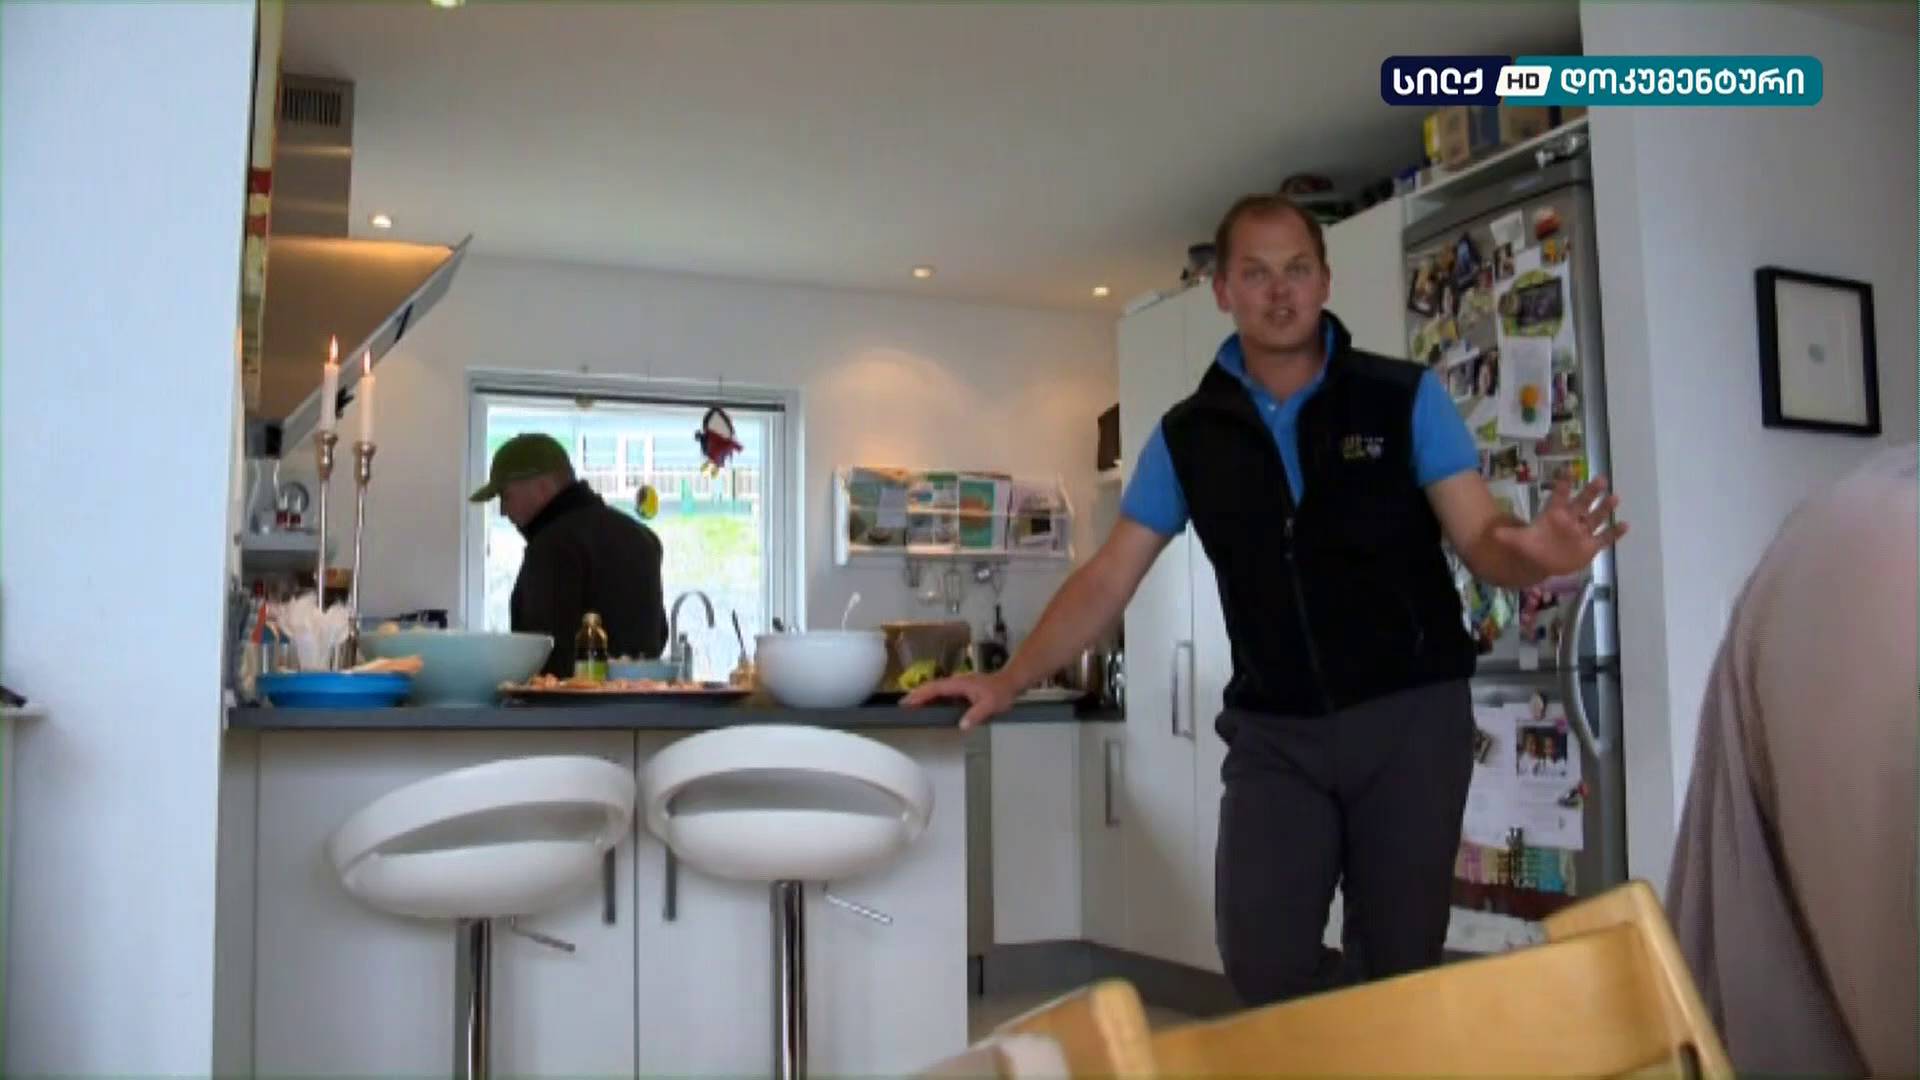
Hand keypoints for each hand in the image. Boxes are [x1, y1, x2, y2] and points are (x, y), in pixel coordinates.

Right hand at [901, 671, 1019, 729]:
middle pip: (931, 687)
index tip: (907, 702)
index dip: (920, 695)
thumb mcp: (991, 705)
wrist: (1010, 682)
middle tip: (902, 706)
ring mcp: (958, 685)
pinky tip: (930, 707)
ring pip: (936, 689)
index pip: (935, 688)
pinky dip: (933, 698)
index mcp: (959, 684)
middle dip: (916, 695)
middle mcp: (955, 682)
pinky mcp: (961, 689)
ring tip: (910, 707)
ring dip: (923, 696)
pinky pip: (943, 693)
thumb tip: (961, 726)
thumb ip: (976, 714)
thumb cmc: (1000, 692)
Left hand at [1513, 476, 1627, 577]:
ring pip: (1596, 517)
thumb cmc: (1533, 546)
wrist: (1543, 561)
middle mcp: (1571, 520)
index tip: (1568, 471)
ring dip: (1605, 508)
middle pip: (1582, 503)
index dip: (1563, 484)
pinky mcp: (1591, 546)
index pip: (1559, 496)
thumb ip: (1508, 535)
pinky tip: (1625, 525)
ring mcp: (1582, 532)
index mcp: (1554, 514)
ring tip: (1615, 497)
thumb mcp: (1518, 541)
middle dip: (1591, 492)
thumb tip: (1492, 532)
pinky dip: (1615, 533)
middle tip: (1600, 478)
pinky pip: (1605, 538)